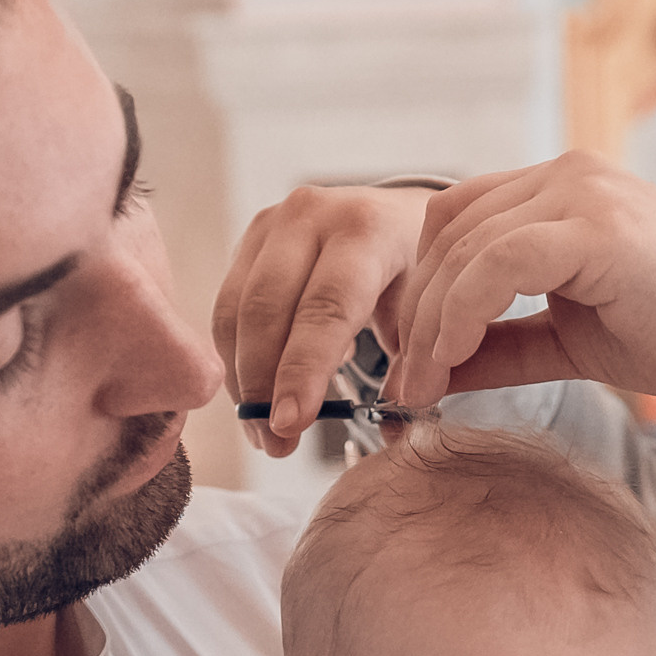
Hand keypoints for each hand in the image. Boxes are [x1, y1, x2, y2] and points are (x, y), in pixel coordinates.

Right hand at [212, 183, 434, 456]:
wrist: (397, 212)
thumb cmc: (417, 265)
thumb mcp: (428, 305)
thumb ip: (415, 361)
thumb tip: (395, 424)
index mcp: (366, 229)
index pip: (325, 308)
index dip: (303, 370)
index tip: (291, 424)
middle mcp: (311, 216)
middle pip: (266, 310)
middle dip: (264, 386)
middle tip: (276, 443)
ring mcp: (271, 225)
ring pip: (236, 312)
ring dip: (243, 382)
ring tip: (264, 433)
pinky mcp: (248, 242)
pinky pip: (227, 310)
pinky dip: (236, 362)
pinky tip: (257, 400)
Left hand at [384, 150, 655, 409]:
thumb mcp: (566, 339)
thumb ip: (500, 345)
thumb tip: (431, 373)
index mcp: (557, 190)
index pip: (454, 220)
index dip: (419, 287)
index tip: (406, 356)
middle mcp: (564, 176)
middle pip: (447, 232)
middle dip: (414, 314)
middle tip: (401, 385)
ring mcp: (580, 193)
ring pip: (465, 248)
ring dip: (430, 325)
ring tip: (420, 387)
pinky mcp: (594, 227)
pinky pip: (498, 264)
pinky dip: (462, 313)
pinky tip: (451, 360)